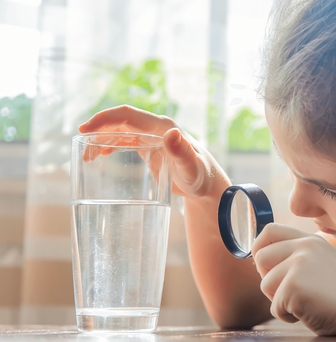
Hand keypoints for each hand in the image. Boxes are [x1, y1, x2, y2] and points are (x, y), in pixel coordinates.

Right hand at [79, 105, 228, 198]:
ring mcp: (153, 137)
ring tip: (87, 155)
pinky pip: (126, 141)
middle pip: (120, 122)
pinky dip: (111, 145)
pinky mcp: (151, 148)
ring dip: (102, 139)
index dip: (105, 119)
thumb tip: (172, 133)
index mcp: (162, 127)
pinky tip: (101, 154)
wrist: (207, 184)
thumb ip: (182, 152)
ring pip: (121, 131)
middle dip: (98, 129)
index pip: (128, 115)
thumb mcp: (191, 167)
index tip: (85, 129)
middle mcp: (156, 128)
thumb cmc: (201, 176)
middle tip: (81, 145)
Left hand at [252, 223, 335, 334]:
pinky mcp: (293, 287)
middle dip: (270, 279)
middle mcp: (302, 247)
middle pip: (260, 258)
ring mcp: (297, 265)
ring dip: (281, 301)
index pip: (269, 231)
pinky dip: (289, 316)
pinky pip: (275, 308)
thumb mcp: (322, 261)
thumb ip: (298, 256)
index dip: (259, 247)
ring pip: (265, 285)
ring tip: (306, 302)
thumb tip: (262, 260)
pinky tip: (310, 312)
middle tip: (292, 291)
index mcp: (310, 240)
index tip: (265, 266)